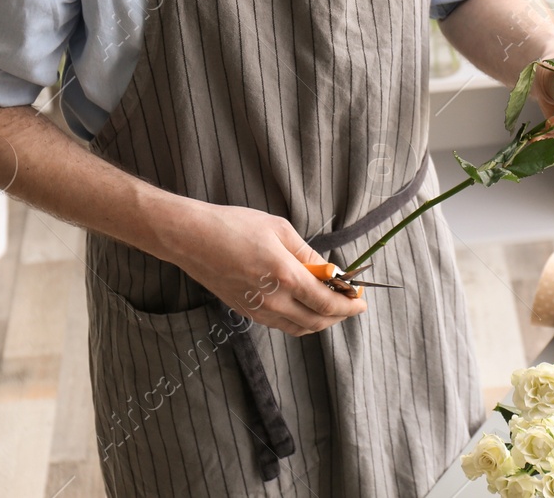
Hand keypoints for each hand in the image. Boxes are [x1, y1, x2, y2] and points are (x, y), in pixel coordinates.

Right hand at [157, 199, 366, 336]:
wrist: (191, 238)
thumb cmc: (235, 226)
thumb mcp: (279, 229)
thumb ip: (308, 253)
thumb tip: (329, 269)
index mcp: (285, 276)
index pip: (327, 302)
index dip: (349, 304)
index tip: (362, 300)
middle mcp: (272, 299)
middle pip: (317, 321)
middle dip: (340, 315)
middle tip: (352, 304)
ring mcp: (257, 309)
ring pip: (299, 327)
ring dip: (320, 320)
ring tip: (332, 305)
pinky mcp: (245, 311)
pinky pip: (281, 324)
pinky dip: (300, 320)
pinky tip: (305, 306)